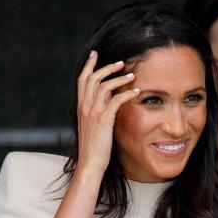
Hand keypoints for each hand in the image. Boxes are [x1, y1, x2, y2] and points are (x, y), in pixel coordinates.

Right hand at [76, 51, 139, 176]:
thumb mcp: (92, 126)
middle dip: (107, 67)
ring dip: (120, 78)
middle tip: (121, 62)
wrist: (90, 163)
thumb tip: (106, 102)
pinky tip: (136, 92)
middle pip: (93, 77)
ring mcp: (93, 112)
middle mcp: (84, 106)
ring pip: (104, 85)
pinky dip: (127, 93)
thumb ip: (97, 112)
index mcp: (80, 106)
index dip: (88, 65)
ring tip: (132, 75)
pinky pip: (116, 100)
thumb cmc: (93, 148)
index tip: (95, 54)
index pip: (82, 79)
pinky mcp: (103, 119)